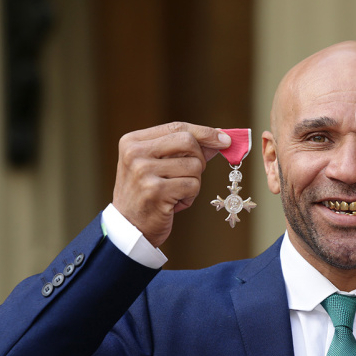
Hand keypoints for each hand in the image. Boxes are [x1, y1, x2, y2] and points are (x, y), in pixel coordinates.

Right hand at [112, 122, 231, 246]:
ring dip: (194, 182)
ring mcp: (143, 171)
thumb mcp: (158, 165)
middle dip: (199, 159)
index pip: (177, 127)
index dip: (204, 132)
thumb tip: (221, 137)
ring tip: (176, 193)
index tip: (225, 139)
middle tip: (192, 175)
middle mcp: (135, 153)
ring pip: (194, 166)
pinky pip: (193, 185)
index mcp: (133, 141)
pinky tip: (175, 204)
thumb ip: (184, 149)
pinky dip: (190, 196)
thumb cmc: (148, 194)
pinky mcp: (155, 191)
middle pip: (188, 142)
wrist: (130, 228)